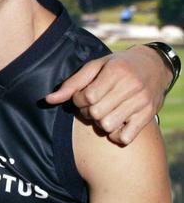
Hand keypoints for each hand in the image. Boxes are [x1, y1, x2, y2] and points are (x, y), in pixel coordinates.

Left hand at [46, 46, 170, 144]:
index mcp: (116, 72)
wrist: (155, 66)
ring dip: (100, 123)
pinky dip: (115, 135)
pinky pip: (124, 137)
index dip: (78, 100)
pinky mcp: (148, 116)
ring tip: (103, 113)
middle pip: (95, 113)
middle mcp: (131, 87)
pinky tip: (115, 124)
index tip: (81, 96)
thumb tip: (48, 100)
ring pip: (107, 126)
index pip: (87, 96)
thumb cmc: (118, 66)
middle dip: (87, 112)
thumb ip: (72, 84)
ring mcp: (141, 103)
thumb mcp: (95, 67)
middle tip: (92, 105)